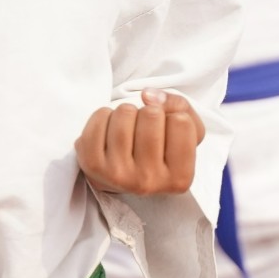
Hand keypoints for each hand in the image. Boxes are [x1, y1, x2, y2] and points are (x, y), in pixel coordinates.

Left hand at [76, 90, 205, 195]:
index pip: (181, 121)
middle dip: (149, 112)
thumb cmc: (158, 150)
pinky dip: (104, 114)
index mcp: (179, 179)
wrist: (120, 176)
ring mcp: (118, 175)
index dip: (173, 118)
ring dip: (127, 112)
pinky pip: (100, 117)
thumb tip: (147, 95)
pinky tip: (109, 129)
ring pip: (125, 112)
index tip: (166, 133)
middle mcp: (149, 182)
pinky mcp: (93, 165)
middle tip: (144, 130)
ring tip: (128, 128)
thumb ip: (180, 106)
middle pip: (152, 114)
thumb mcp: (185, 133)